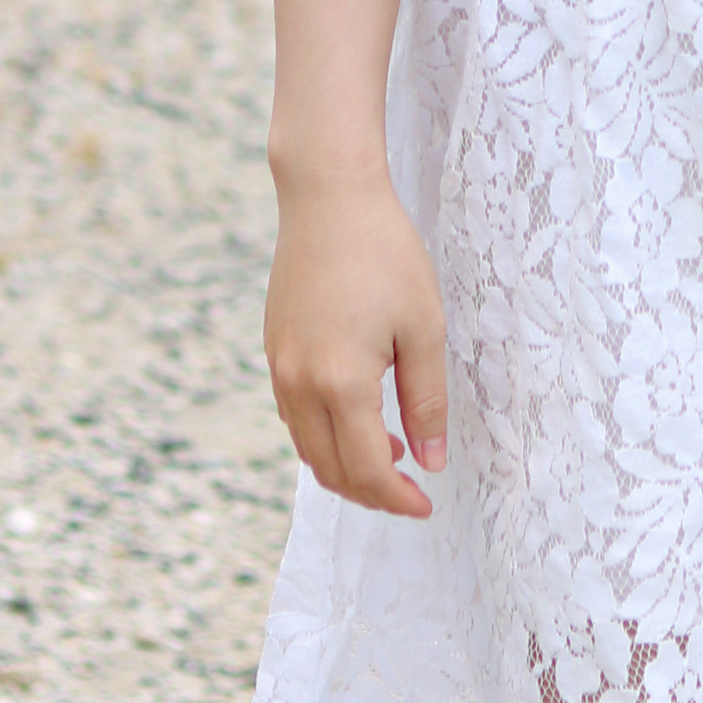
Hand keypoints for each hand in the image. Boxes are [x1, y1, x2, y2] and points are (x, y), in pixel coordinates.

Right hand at [264, 166, 448, 514]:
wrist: (328, 196)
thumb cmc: (384, 253)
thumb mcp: (423, 326)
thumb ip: (426, 401)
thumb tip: (429, 462)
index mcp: (340, 384)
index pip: (367, 470)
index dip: (397, 499)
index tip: (425, 505)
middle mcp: (299, 385)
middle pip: (331, 470)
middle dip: (371, 492)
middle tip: (411, 490)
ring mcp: (279, 368)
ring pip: (307, 449)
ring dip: (345, 466)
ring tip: (391, 455)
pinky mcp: (273, 350)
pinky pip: (294, 418)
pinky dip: (323, 436)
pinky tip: (357, 418)